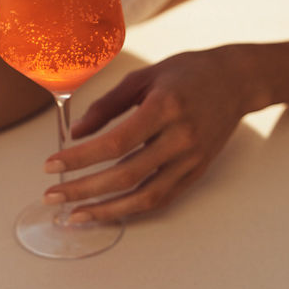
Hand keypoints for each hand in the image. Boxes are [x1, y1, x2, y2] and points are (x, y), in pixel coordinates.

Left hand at [44, 45, 255, 221]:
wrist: (236, 81)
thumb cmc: (187, 73)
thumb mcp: (143, 77)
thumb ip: (107, 104)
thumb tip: (77, 133)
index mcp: (164, 108)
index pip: (115, 143)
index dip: (80, 158)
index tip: (52, 164)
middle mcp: (180, 138)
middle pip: (125, 175)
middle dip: (83, 189)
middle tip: (53, 196)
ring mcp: (191, 159)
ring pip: (144, 196)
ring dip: (106, 210)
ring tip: (75, 215)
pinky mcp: (196, 172)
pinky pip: (162, 198)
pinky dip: (132, 209)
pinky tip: (108, 212)